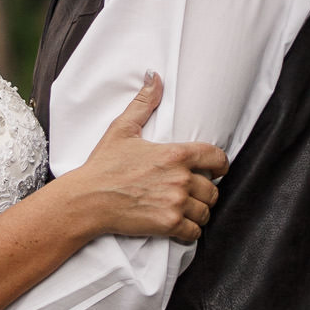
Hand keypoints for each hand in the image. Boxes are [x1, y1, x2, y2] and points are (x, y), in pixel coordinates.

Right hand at [63, 73, 225, 244]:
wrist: (88, 199)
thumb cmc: (103, 166)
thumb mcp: (122, 129)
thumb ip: (143, 103)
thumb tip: (154, 77)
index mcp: (175, 154)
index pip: (217, 158)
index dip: (220, 165)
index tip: (217, 171)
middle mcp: (181, 178)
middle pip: (213, 190)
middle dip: (205, 192)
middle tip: (192, 194)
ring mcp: (176, 203)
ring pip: (205, 212)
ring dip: (198, 213)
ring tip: (186, 210)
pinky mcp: (169, 224)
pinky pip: (194, 232)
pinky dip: (190, 231)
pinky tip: (179, 226)